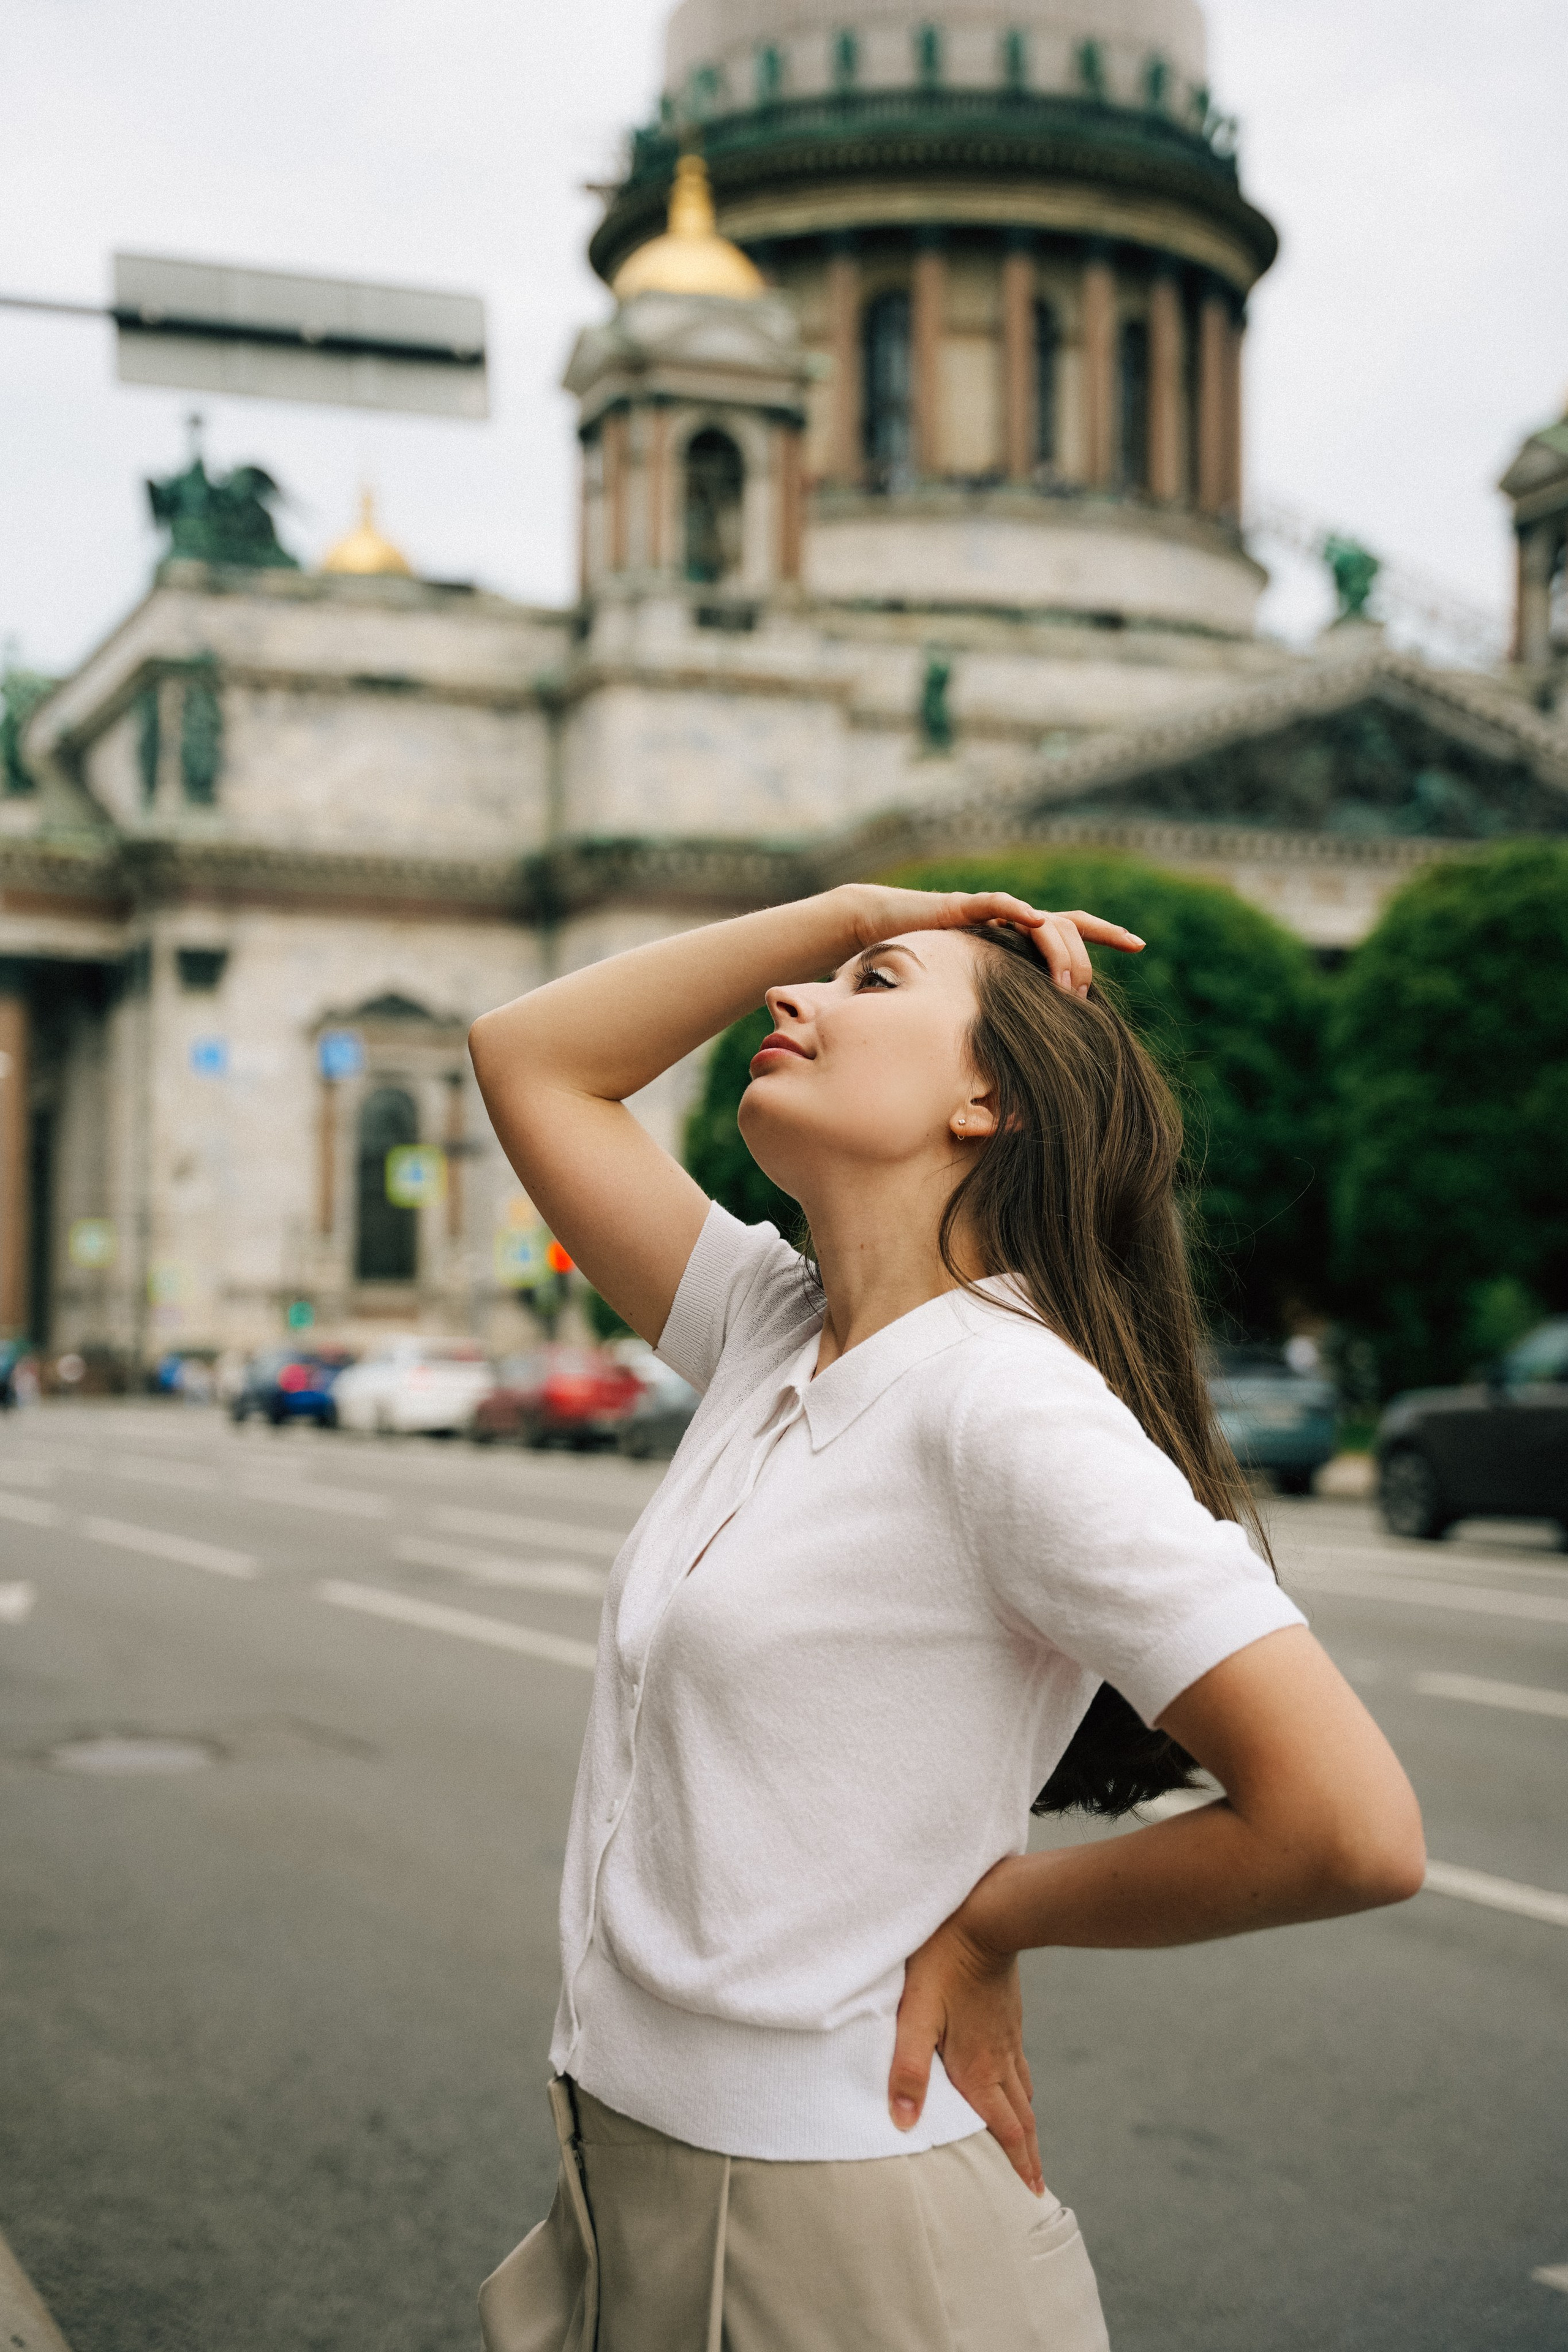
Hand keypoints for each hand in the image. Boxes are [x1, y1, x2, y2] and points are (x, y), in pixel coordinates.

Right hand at [840, 884, 1143, 998]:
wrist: (881, 927)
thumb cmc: (926, 962)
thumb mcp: (972, 989)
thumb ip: (998, 1003)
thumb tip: (1024, 1045)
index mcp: (1020, 938)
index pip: (1073, 931)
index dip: (1106, 935)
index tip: (1140, 943)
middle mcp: (1014, 920)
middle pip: (1066, 928)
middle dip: (1083, 961)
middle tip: (1083, 997)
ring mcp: (993, 912)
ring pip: (1041, 919)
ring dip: (1059, 950)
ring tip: (1068, 979)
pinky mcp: (963, 906)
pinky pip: (994, 903)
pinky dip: (1014, 908)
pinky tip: (1031, 917)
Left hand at [888, 1858, 1044, 2193]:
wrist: (987, 1916)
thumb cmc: (942, 1963)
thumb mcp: (915, 2015)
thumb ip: (907, 2069)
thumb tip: (902, 2124)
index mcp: (979, 2068)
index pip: (1005, 2128)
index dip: (1017, 2162)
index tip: (1032, 2192)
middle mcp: (1000, 2059)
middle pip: (1021, 2117)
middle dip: (1027, 2153)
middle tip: (1036, 2185)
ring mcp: (1008, 2036)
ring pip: (1024, 2091)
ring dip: (1027, 2123)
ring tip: (1029, 2144)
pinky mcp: (1009, 2016)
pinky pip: (1020, 2065)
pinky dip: (1023, 2089)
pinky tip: (1017, 2083)